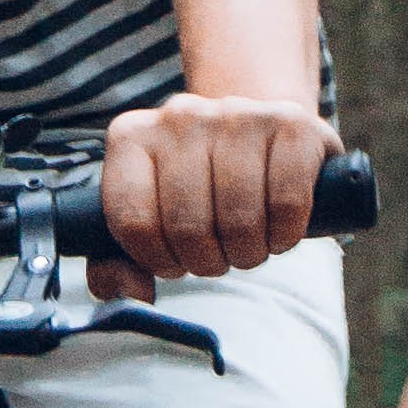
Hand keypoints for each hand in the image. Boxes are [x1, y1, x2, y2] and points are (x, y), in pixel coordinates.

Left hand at [93, 93, 342, 296]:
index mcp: (132, 137)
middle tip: (218, 256)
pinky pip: (286, 202)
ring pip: (238, 217)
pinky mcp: (290, 122)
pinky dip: (285, 233)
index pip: (133, 221)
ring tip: (248, 244)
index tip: (174, 261)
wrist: (262, 139)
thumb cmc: (201, 189)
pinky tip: (278, 228)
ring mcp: (236, 114)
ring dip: (248, 252)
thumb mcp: (151, 220)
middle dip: (207, 261)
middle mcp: (180, 116)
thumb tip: (133, 293)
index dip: (157, 260)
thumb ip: (118, 264)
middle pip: (187, 225)